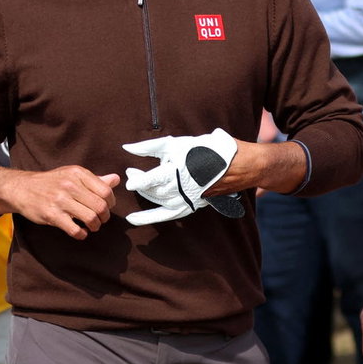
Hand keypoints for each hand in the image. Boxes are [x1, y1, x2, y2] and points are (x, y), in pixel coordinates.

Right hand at [0, 167, 119, 238]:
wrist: (21, 188)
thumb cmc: (50, 182)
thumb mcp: (72, 175)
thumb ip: (94, 179)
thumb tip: (116, 179)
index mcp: (78, 173)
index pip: (106, 191)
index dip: (111, 203)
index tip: (107, 208)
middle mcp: (70, 185)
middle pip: (100, 206)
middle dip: (104, 217)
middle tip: (100, 220)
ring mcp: (60, 200)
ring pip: (90, 218)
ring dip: (95, 226)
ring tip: (91, 226)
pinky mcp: (51, 215)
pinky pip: (75, 230)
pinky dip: (82, 234)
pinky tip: (80, 232)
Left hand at [122, 129, 241, 224]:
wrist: (235, 165)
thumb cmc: (205, 150)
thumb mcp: (177, 144)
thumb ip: (149, 147)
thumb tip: (127, 148)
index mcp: (176, 174)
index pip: (149, 181)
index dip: (136, 179)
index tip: (128, 174)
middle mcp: (180, 191)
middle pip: (151, 190)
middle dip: (139, 181)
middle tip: (132, 172)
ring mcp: (185, 201)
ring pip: (157, 201)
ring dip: (144, 194)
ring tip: (138, 184)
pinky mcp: (189, 207)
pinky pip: (165, 216)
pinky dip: (149, 217)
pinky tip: (134, 219)